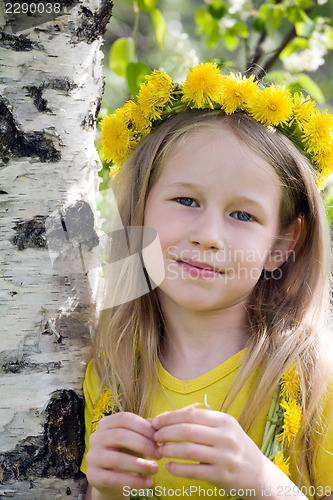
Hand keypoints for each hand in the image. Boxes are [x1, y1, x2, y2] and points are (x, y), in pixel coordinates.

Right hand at [86, 412, 159, 498]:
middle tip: (159, 454)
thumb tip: (159, 426)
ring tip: (155, 469)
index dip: (143, 427)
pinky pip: (115, 479)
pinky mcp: (93, 476)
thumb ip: (145, 430)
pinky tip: (149, 482)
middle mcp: (96, 437)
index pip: (124, 418)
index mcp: (106, 423)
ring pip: (117, 459)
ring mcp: (92, 457)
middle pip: (120, 436)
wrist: (110, 480)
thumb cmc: (126, 453)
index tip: (159, 438)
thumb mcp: (134, 439)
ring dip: (140, 464)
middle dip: (144, 444)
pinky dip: (135, 482)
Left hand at [151, 406, 265, 493]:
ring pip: (188, 450)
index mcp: (225, 421)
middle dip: (165, 432)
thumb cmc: (234, 447)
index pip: (190, 414)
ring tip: (159, 451)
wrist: (259, 474)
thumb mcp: (223, 429)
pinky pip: (193, 471)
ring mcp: (225, 457)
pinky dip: (178, 468)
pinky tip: (169, 466)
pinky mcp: (222, 476)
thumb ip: (199, 422)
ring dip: (169, 450)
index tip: (155, 421)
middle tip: (154, 436)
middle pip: (187, 430)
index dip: (169, 417)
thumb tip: (165, 417)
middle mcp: (226, 436)